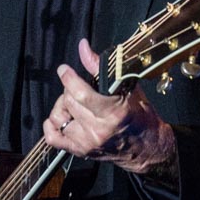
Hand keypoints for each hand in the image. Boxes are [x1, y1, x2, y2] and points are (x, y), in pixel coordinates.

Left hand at [44, 39, 176, 175]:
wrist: (148, 147)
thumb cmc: (140, 116)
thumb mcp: (126, 88)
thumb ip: (100, 67)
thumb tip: (83, 47)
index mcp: (114, 112)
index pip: (80, 93)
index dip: (68, 78)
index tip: (64, 70)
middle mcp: (99, 129)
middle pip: (68, 102)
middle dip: (70, 90)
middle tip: (79, 89)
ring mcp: (88, 142)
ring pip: (58, 117)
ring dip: (62, 107)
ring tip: (73, 104)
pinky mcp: (81, 152)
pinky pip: (53, 138)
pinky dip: (51, 126)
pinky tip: (62, 118)